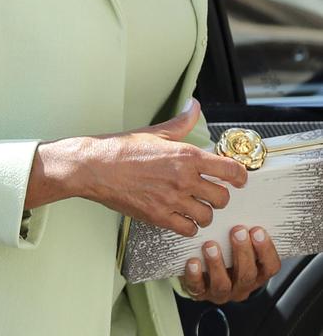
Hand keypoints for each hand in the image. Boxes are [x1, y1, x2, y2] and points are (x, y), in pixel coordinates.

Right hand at [76, 98, 246, 236]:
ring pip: (207, 216)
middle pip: (222, 197)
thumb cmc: (121, 150)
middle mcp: (183, 179)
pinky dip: (188, 225)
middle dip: (220, 195)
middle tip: (211, 192)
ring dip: (204, 212)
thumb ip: (181, 122)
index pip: (230, 170)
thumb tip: (193, 107)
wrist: (95, 167)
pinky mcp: (158, 217)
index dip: (240, 177)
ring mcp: (172, 200)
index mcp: (186, 156)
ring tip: (195, 206)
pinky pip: (188, 229)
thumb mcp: (156, 132)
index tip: (238, 179)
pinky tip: (181, 216)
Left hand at [180, 225, 280, 302]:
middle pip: (247, 275)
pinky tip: (193, 262)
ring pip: (223, 284)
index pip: (270, 266)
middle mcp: (241, 285)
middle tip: (237, 231)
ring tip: (211, 245)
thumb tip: (249, 194)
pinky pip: (197, 288)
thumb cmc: (226, 251)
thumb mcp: (242, 242)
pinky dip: (195, 276)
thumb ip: (247, 229)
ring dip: (217, 264)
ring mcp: (221, 292)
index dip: (266, 250)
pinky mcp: (200, 293)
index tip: (258, 230)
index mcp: (257, 273)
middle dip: (242, 252)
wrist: (203, 274)